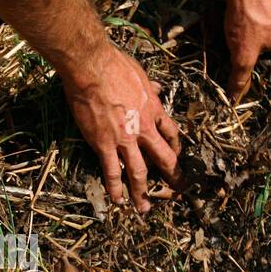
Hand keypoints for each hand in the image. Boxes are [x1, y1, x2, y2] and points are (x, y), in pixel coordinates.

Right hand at [63, 45, 180, 212]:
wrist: (92, 67)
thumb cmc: (114, 64)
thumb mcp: (141, 73)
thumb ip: (150, 86)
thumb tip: (158, 87)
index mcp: (154, 109)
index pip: (171, 134)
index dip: (175, 147)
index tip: (176, 155)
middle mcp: (144, 128)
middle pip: (163, 158)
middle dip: (173, 176)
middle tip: (178, 189)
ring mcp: (124, 139)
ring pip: (139, 172)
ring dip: (143, 192)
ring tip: (145, 207)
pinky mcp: (104, 144)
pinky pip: (111, 171)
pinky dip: (115, 188)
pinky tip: (118, 200)